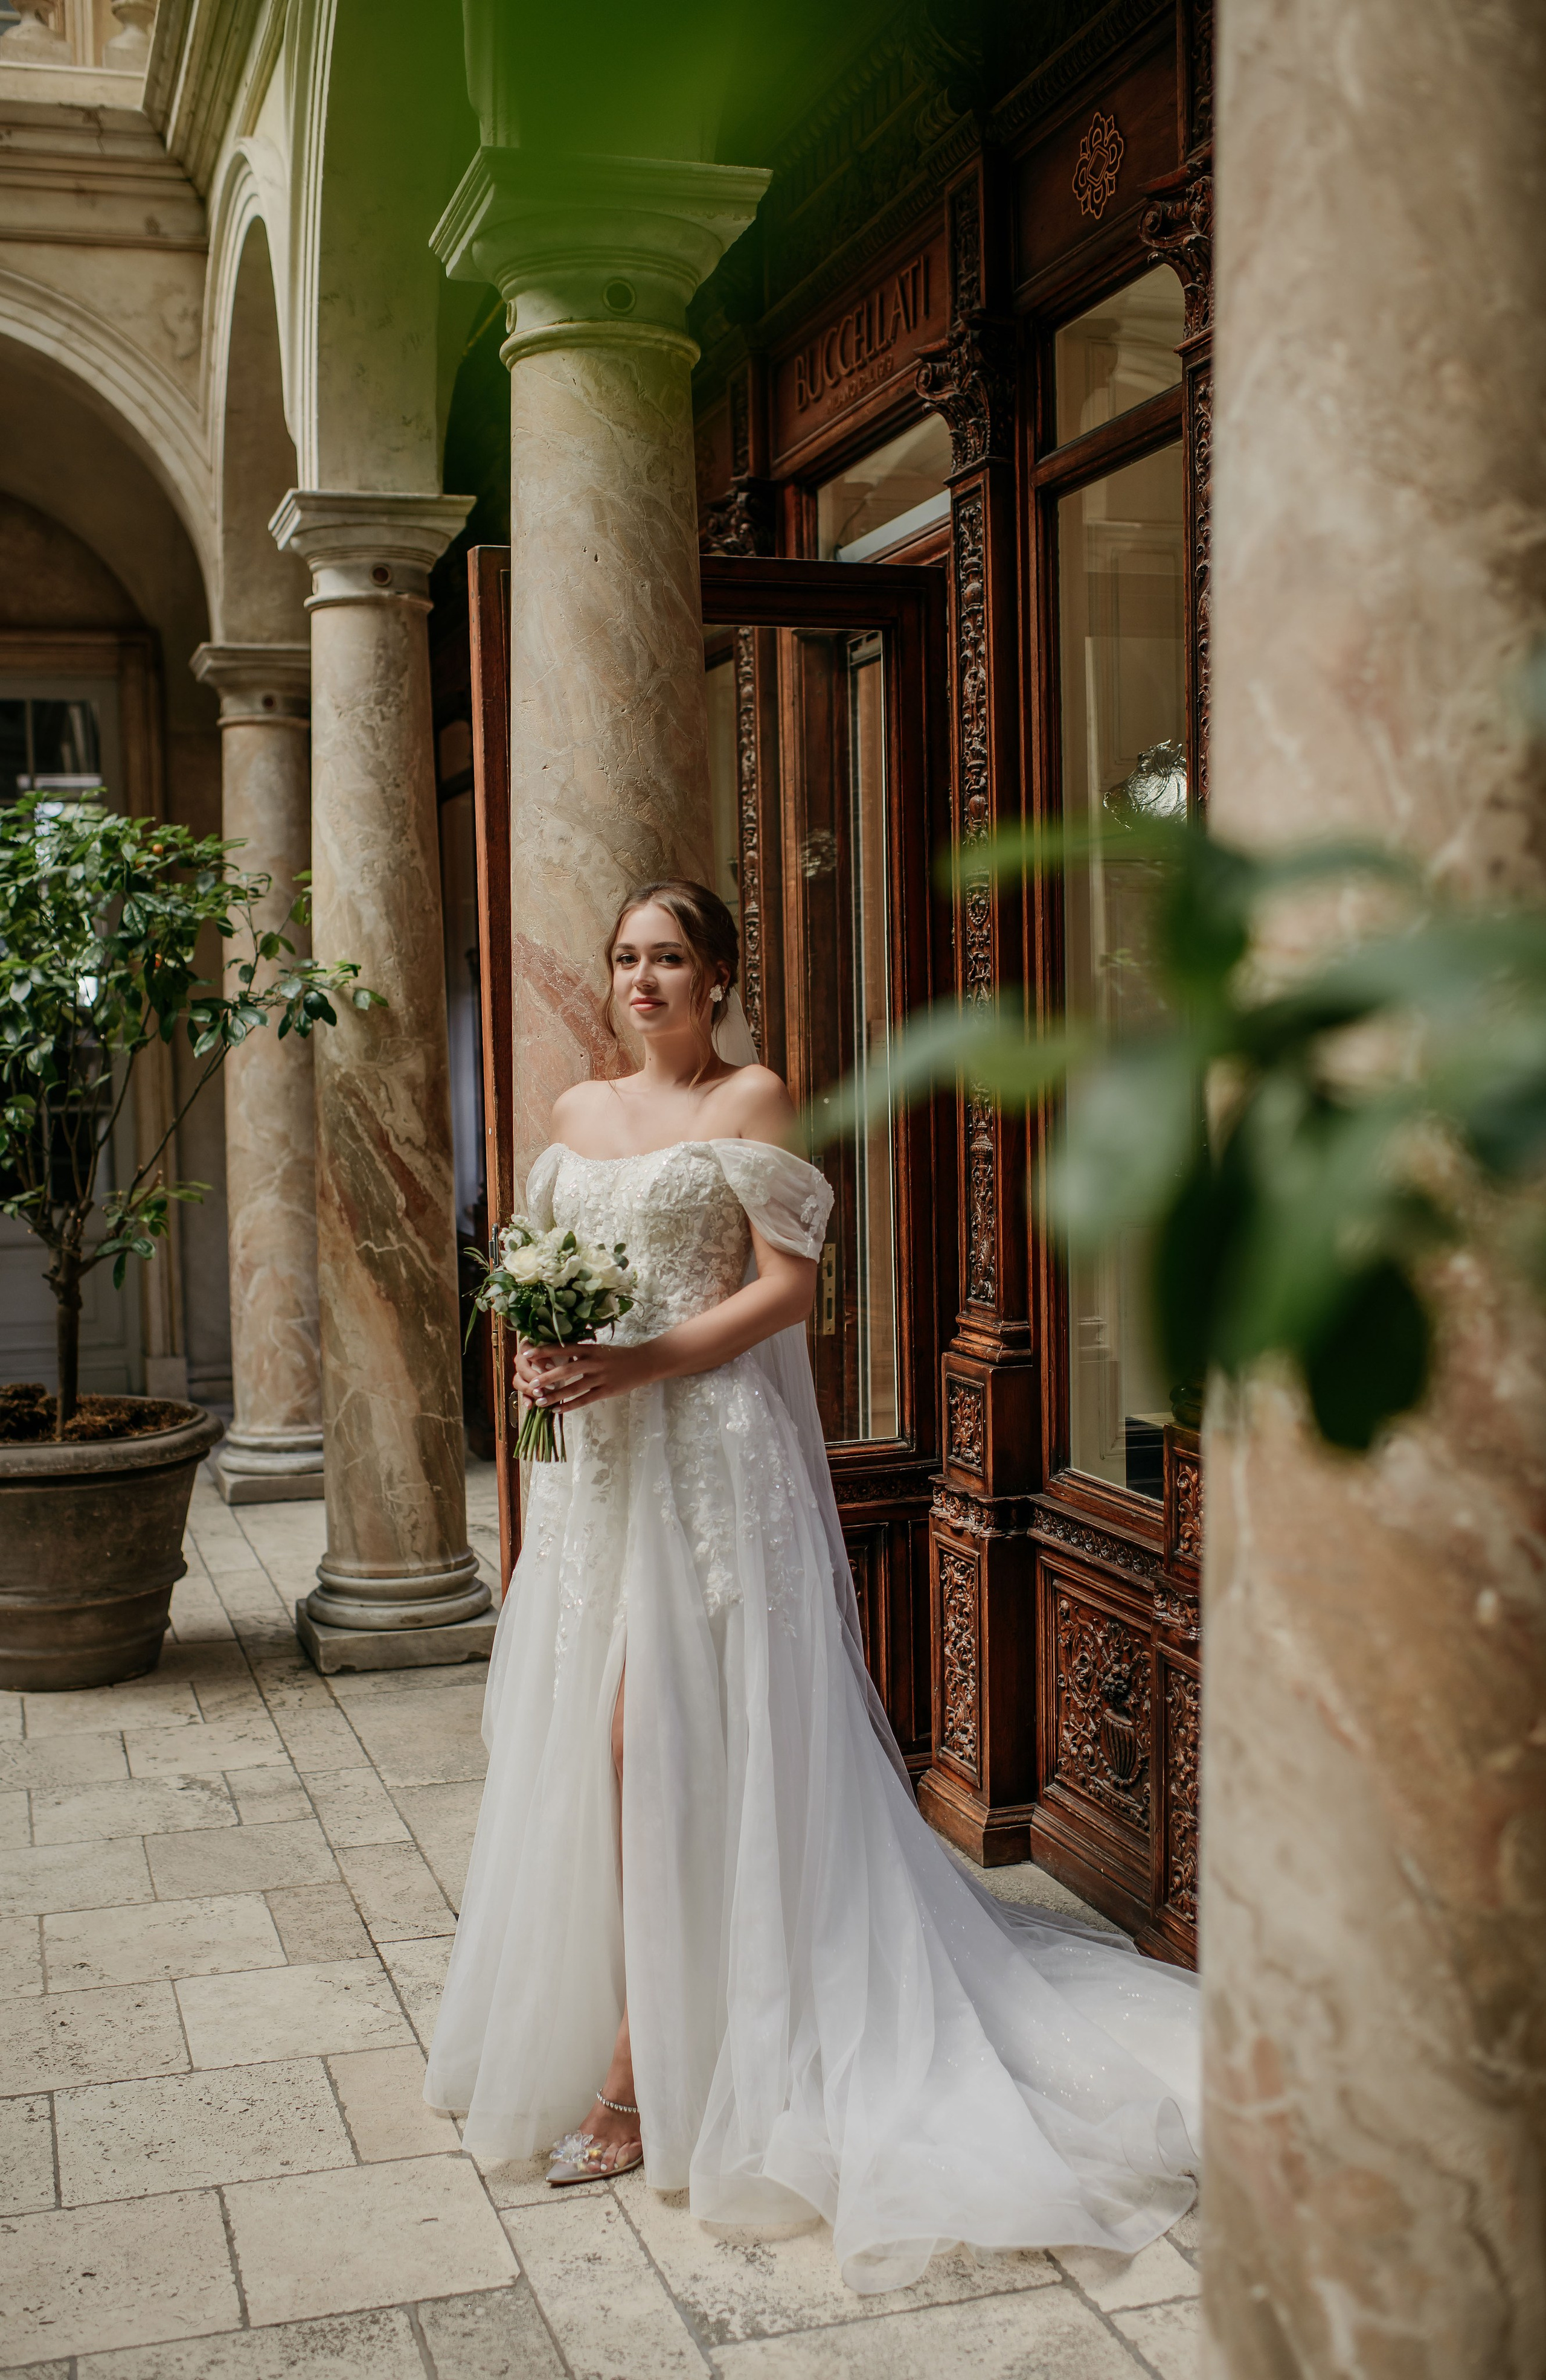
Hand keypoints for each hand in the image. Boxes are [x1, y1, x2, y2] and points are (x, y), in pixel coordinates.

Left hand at [520, 1339, 655, 1411]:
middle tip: (531, 1385)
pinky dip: (570, 1405)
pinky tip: (558, 1410)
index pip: (562, 1348)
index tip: (527, 1355)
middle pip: (566, 1370)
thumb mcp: (597, 1349)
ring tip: (540, 1401)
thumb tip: (555, 1355)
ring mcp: (600, 1377)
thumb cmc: (615, 1355)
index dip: (544, 1351)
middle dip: (547, 1378)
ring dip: (555, 1395)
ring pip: (573, 1388)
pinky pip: (585, 1399)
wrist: (642, 1363)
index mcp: (589, 1349)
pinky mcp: (606, 1391)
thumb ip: (579, 1352)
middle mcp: (593, 1362)